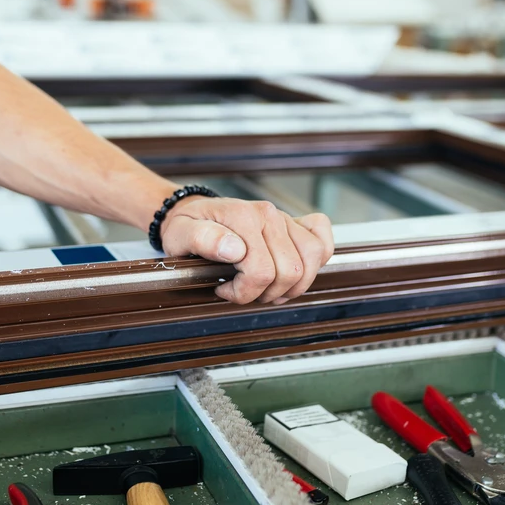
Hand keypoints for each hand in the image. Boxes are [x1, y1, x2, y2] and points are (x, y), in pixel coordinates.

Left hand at [160, 198, 333, 304]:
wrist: (194, 212)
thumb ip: (203, 239)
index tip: (224, 290)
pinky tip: (295, 269)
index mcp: (243, 217)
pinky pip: (322, 241)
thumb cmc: (188, 227)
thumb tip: (234, 249)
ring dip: (292, 285)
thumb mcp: (182, 234)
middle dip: (267, 292)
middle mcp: (269, 214)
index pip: (261, 271)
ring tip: (267, 287)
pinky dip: (317, 260)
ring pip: (312, 260)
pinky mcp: (295, 224)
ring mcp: (285, 219)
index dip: (243, 292)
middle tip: (244, 291)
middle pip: (291, 271)